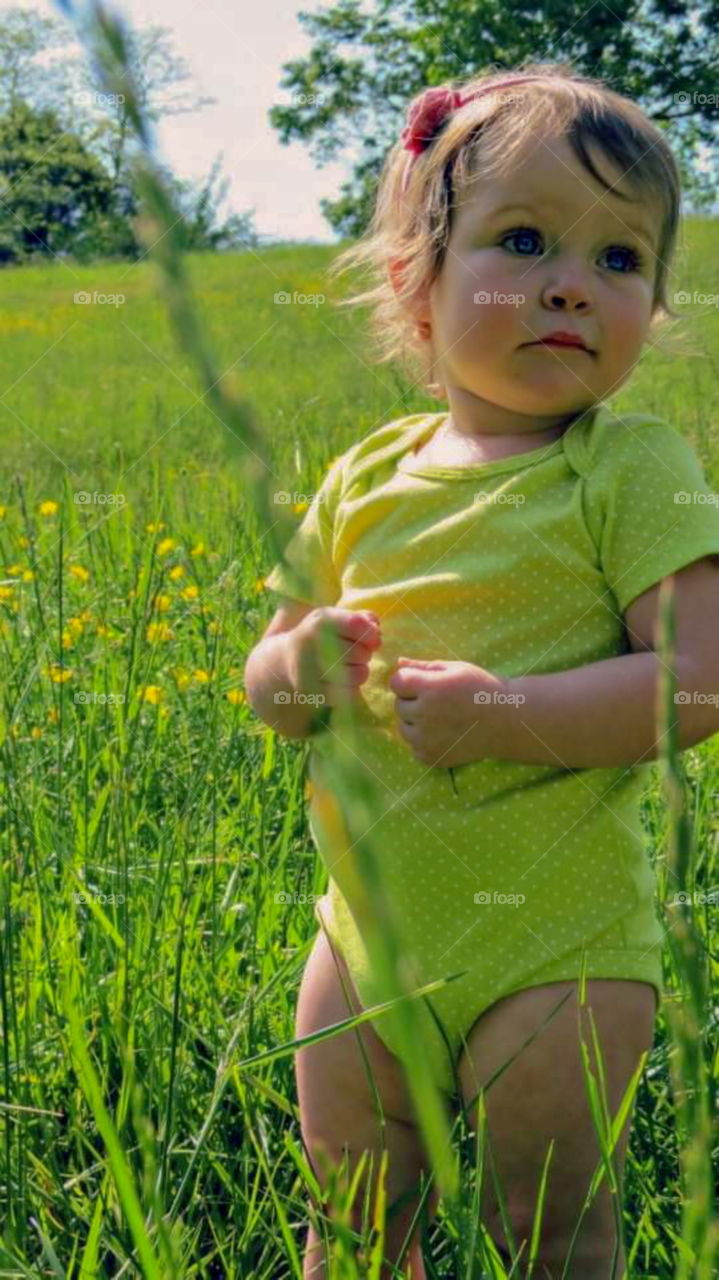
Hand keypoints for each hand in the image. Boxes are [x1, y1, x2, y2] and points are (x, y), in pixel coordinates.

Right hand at [286, 607, 381, 707]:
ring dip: (360, 671)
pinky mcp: (314, 692)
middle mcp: (313, 644)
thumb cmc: (319, 636)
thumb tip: (376, 629)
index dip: (372, 633)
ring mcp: (312, 670)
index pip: (359, 625)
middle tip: (354, 653)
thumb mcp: (335, 619)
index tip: (372, 638)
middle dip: (365, 653)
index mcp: (320, 621)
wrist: (285, 661)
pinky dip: (351, 687)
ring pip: (360, 674)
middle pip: (362, 652)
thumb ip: (361, 618)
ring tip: (348, 666)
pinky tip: (340, 681)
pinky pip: (350, 692)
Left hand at [388, 656, 511, 766]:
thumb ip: (424, 666)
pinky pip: (414, 748)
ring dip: (415, 722)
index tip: (423, 683)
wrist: (508, 721)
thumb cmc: (482, 688)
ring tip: (440, 718)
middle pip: (399, 706)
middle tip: (438, 700)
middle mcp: (426, 715)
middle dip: (413, 701)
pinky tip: (444, 733)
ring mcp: (428, 740)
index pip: (396, 682)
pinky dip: (424, 741)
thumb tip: (398, 663)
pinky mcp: (433, 758)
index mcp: (431, 688)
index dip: (407, 680)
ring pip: (403, 729)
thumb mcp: (456, 669)